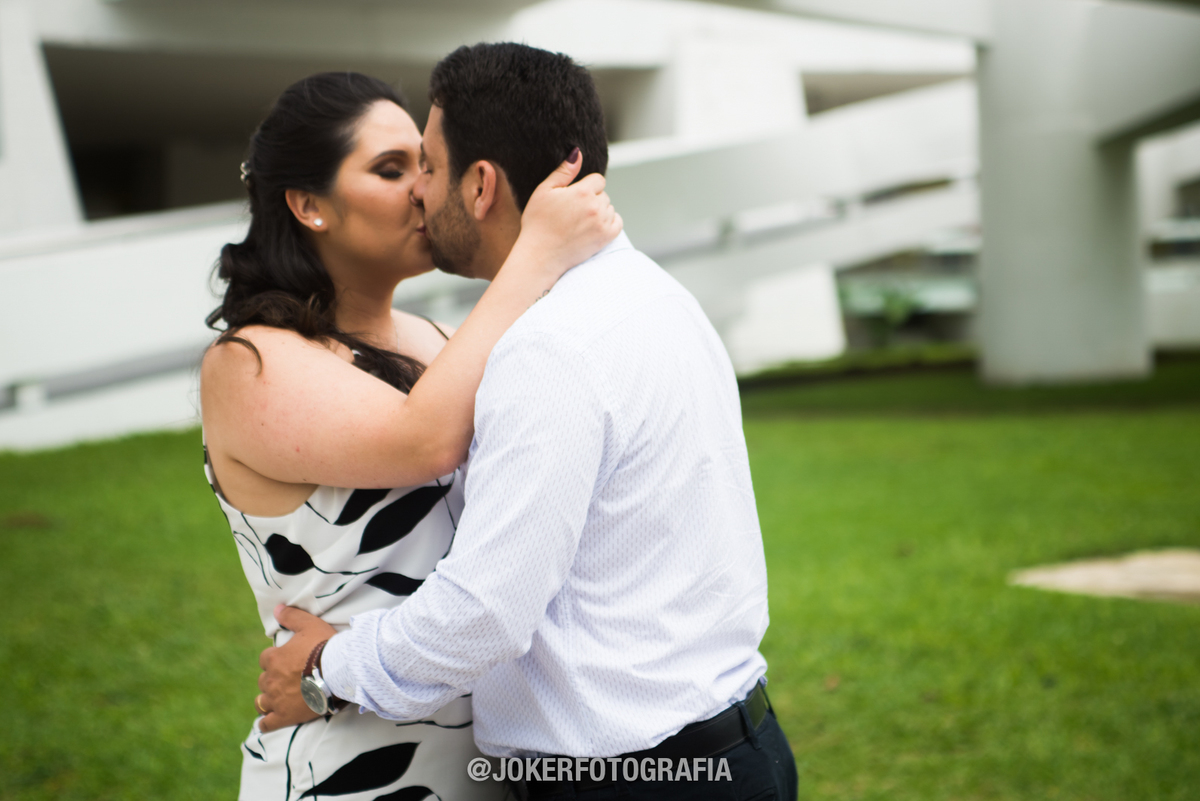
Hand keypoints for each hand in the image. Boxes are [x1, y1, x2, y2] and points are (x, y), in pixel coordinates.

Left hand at [256, 604, 337, 732]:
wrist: (339, 671)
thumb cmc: (325, 646)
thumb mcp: (310, 624)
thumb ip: (291, 616)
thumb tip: (276, 608)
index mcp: (274, 659)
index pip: (265, 659)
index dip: (275, 659)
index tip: (286, 660)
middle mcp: (271, 680)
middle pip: (264, 680)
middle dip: (273, 679)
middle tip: (288, 679)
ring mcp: (276, 700)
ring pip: (262, 701)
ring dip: (268, 699)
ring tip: (278, 699)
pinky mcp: (284, 716)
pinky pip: (267, 723)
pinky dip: (266, 722)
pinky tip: (269, 721)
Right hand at [515, 148, 622, 280]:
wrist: (540, 255)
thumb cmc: (538, 223)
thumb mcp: (544, 191)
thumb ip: (563, 171)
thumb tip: (578, 153)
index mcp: (582, 192)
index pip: (598, 180)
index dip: (586, 186)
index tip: (574, 197)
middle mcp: (596, 206)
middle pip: (603, 194)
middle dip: (592, 199)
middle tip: (573, 212)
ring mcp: (603, 223)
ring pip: (609, 208)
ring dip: (600, 211)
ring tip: (580, 221)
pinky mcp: (606, 238)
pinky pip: (617, 222)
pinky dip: (609, 222)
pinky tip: (593, 226)